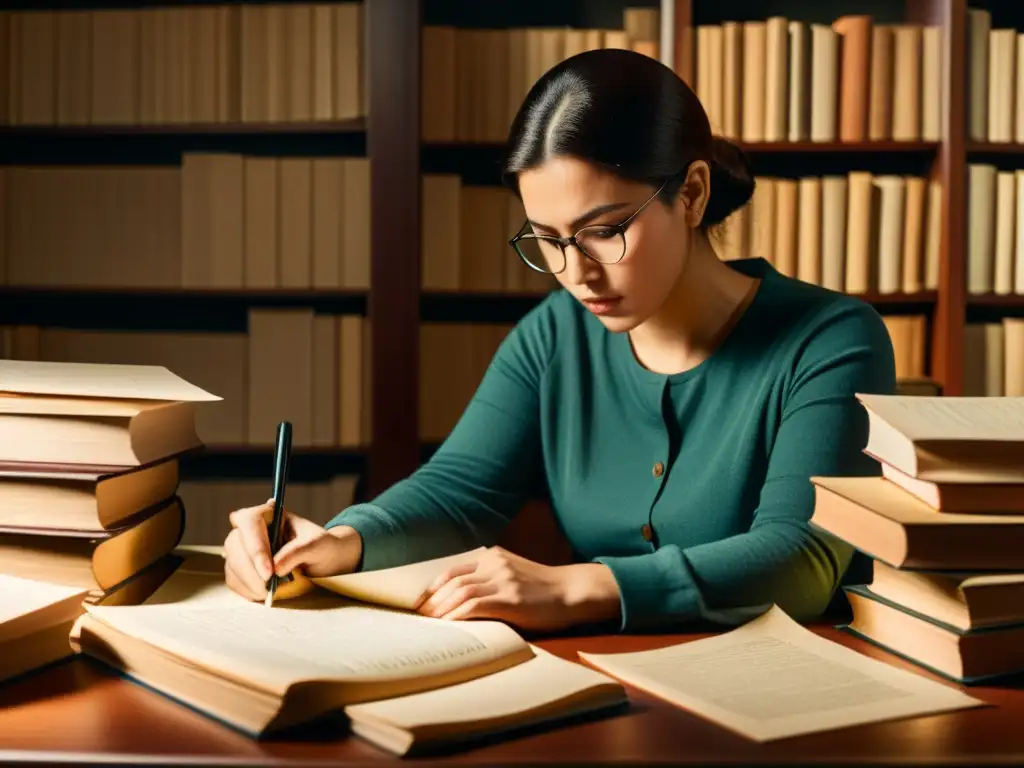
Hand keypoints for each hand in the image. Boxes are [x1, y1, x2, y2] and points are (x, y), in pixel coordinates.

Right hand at [223, 498, 362, 601]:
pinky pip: (233, 579)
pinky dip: (245, 590)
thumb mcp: (317, 544)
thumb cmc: (320, 545)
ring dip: (248, 582)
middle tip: (268, 587)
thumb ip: (298, 551)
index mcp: (268, 513)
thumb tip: (275, 567)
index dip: (255, 546)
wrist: (322, 559)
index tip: (269, 571)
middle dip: (250, 569)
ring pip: (232, 563)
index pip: (250, 522)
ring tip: (269, 593)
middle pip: (235, 544)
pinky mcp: (240, 567)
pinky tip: (262, 594)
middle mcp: (250, 528)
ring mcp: (242, 548)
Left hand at [414, 546, 620, 631]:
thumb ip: (490, 578)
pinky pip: (475, 605)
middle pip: (453, 580)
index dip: (434, 586)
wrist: (571, 591)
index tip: (423, 602)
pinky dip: (457, 615)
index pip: (454, 569)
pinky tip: (449, 625)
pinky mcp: (511, 598)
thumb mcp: (513, 574)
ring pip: (460, 591)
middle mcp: (495, 563)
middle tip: (422, 617)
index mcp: (493, 556)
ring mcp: (503, 579)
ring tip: (431, 623)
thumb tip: (460, 598)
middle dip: (433, 599)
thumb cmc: (542, 588)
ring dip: (442, 609)